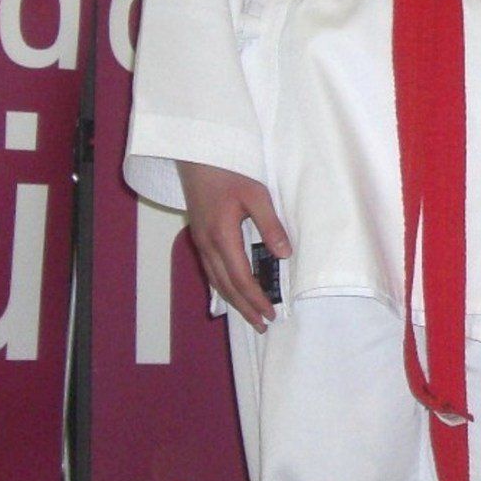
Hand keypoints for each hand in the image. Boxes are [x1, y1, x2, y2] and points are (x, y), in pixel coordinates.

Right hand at [181, 161, 289, 331]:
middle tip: (261, 325)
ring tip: (249, 316)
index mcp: (222, 236)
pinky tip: (231, 292)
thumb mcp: (256, 194)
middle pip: (226, 286)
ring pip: (216, 280)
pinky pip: (211, 270)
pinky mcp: (200, 235)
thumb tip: (284, 255)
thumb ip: (271, 225)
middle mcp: (207, 244)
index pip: (240, 278)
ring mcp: (200, 241)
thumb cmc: (228, 171)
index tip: (270, 313)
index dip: (256, 298)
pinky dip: (223, 286)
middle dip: (244, 308)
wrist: (196, 155)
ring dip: (233, 301)